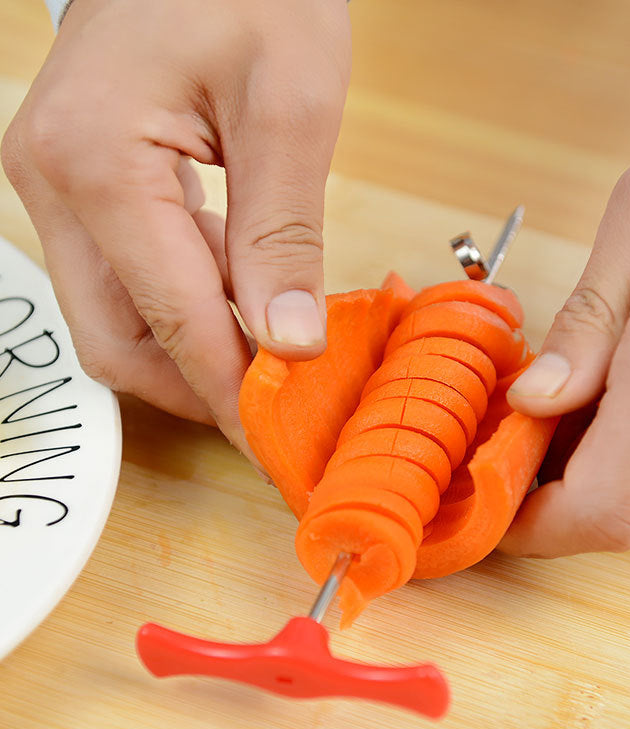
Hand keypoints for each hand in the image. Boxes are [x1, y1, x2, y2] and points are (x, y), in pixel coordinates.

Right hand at [1, 0, 349, 456]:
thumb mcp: (291, 106)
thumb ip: (284, 234)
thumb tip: (288, 341)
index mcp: (97, 162)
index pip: (172, 319)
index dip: (228, 391)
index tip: (272, 438)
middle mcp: (54, 181)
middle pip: (119, 339)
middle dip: (199, 385)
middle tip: (271, 406)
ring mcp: (57, 183)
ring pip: (116, 316)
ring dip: (192, 347)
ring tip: (266, 350)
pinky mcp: (80, 182)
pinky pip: (124, 275)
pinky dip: (182, 305)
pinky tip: (237, 294)